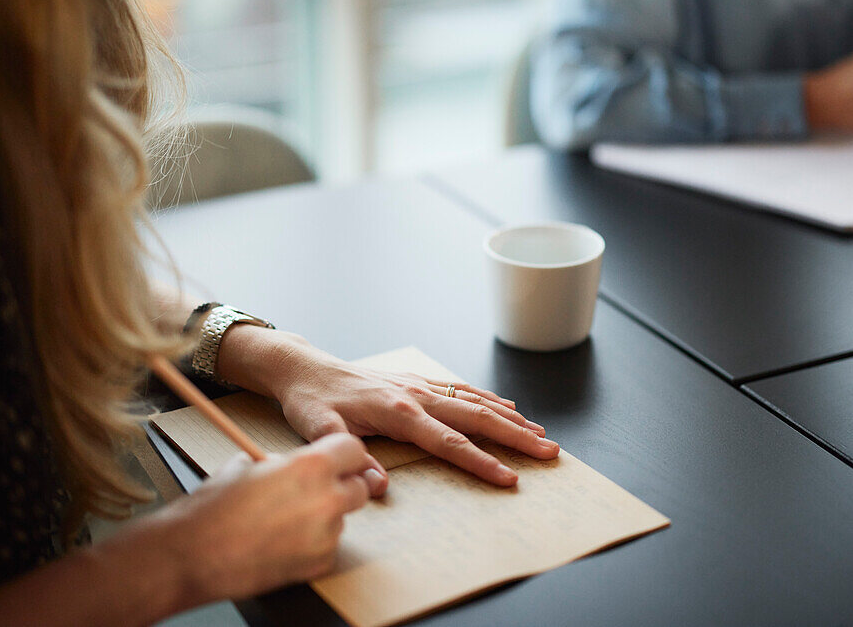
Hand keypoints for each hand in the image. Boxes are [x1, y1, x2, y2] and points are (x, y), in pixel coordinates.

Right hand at [146, 433, 369, 605]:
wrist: (193, 553)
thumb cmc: (214, 507)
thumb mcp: (248, 465)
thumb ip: (280, 463)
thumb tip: (287, 464)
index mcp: (311, 466)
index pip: (354, 451)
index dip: (344, 456)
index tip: (338, 462)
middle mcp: (326, 499)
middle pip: (358, 487)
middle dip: (341, 488)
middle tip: (315, 492)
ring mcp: (326, 535)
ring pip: (342, 519)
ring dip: (324, 518)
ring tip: (285, 522)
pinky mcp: (319, 563)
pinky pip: (329, 547)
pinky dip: (313, 545)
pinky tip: (283, 543)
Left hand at [217, 326, 559, 491]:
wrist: (303, 367)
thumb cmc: (309, 400)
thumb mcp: (317, 430)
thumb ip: (347, 456)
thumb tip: (378, 486)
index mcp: (397, 411)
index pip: (449, 441)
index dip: (481, 462)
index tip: (510, 479)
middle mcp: (416, 394)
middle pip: (476, 417)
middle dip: (515, 437)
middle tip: (549, 452)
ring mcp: (419, 385)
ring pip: (475, 401)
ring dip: (510, 418)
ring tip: (541, 434)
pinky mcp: (417, 382)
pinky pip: (462, 389)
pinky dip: (489, 399)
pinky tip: (508, 407)